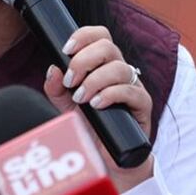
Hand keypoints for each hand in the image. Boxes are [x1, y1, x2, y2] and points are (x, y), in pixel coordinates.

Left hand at [42, 25, 153, 190]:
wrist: (106, 158)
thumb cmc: (89, 128)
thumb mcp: (66, 106)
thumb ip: (56, 89)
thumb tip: (52, 69)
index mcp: (102, 65)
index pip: (99, 36)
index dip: (84, 36)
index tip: (65, 49)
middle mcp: (119, 71)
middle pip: (108, 46)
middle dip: (84, 60)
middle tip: (70, 81)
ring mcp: (133, 86)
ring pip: (119, 68)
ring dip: (95, 80)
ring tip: (81, 98)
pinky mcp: (142, 105)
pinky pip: (131, 91)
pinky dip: (110, 94)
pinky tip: (96, 105)